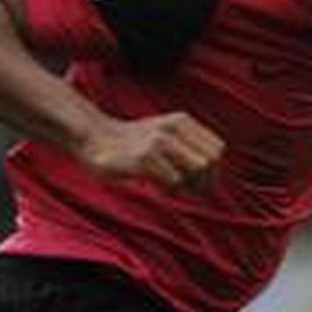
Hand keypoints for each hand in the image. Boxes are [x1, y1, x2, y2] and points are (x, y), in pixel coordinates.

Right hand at [75, 112, 224, 190]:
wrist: (93, 138)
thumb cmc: (133, 144)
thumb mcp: (165, 135)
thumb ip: (190, 149)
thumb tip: (213, 181)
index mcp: (182, 121)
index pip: (218, 149)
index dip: (213, 169)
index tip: (196, 180)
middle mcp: (173, 127)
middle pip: (210, 161)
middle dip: (203, 180)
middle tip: (186, 188)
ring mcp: (159, 141)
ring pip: (196, 170)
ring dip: (187, 185)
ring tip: (170, 186)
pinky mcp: (144, 157)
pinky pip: (173, 181)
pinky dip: (169, 189)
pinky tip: (155, 185)